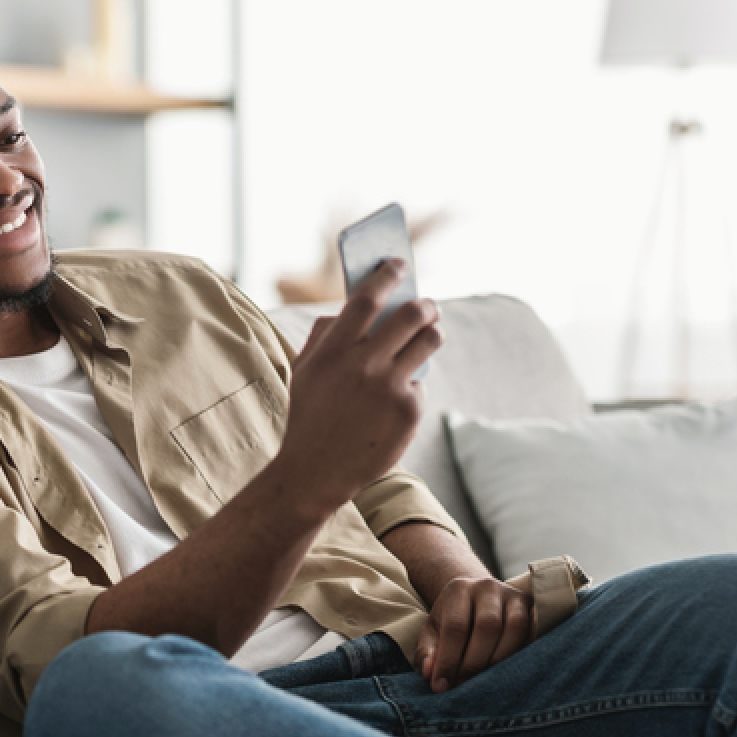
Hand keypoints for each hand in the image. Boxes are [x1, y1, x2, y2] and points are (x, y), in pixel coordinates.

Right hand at [274, 258, 441, 515]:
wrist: (315, 472)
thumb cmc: (310, 415)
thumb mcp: (305, 370)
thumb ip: (325, 334)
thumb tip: (350, 305)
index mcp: (333, 350)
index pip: (366, 298)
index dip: (386, 275)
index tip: (399, 264)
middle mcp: (363, 364)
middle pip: (411, 314)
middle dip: (425, 304)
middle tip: (427, 305)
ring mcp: (389, 387)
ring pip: (430, 341)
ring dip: (432, 332)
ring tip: (427, 334)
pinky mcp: (409, 410)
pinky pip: (421, 381)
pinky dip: (412, 384)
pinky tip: (397, 398)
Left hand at [415, 575, 531, 692]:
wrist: (477, 600)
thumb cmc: (452, 620)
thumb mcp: (433, 632)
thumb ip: (427, 652)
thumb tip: (430, 672)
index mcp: (458, 589)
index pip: (456, 627)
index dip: (449, 660)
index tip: (442, 686)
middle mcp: (488, 587)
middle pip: (488, 626)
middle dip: (475, 662)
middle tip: (465, 686)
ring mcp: (513, 595)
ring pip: (515, 628)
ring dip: (501, 659)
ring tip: (486, 681)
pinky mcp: (532, 607)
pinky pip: (533, 632)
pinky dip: (522, 654)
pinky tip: (507, 671)